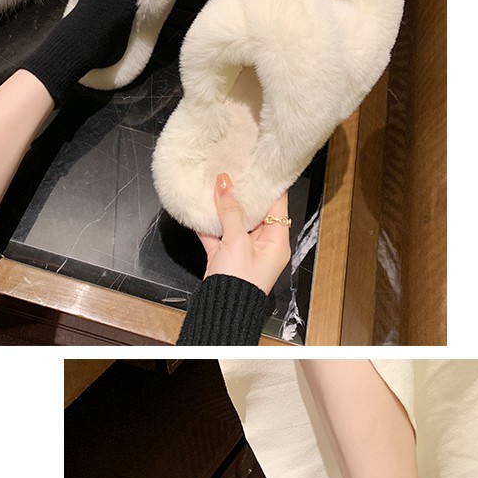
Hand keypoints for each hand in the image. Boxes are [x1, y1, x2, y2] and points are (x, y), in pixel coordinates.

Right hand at [198, 174, 291, 294]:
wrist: (222, 310)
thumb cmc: (239, 283)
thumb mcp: (237, 242)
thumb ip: (230, 211)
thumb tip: (225, 184)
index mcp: (276, 242)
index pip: (277, 205)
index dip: (269, 186)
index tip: (260, 167)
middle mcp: (263, 246)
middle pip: (255, 212)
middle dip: (242, 194)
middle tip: (234, 171)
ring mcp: (243, 252)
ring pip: (234, 223)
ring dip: (224, 208)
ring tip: (215, 185)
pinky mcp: (225, 258)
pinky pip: (218, 236)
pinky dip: (209, 225)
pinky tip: (199, 210)